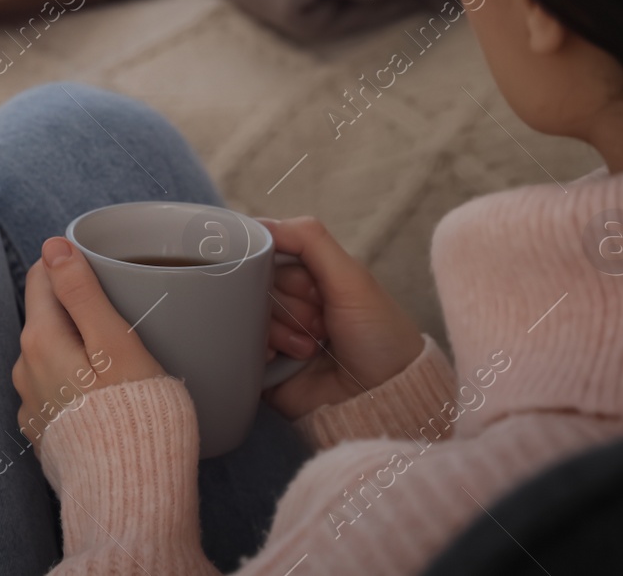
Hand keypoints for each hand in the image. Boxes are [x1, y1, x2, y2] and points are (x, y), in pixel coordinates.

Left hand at [12, 237, 165, 450]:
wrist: (130, 498)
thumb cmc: (133, 414)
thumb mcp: (114, 341)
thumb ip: (82, 291)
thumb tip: (53, 245)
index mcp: (40, 339)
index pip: (42, 277)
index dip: (71, 263)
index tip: (103, 264)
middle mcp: (24, 371)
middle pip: (47, 318)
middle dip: (77, 307)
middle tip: (123, 311)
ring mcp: (32, 407)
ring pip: (52, 357)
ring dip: (78, 350)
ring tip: (120, 360)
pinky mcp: (45, 437)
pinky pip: (58, 394)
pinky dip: (78, 386)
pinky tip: (107, 398)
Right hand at [261, 217, 424, 417]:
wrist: (381, 399)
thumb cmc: (379, 336)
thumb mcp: (351, 278)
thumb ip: (309, 239)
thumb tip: (259, 223)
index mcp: (314, 277)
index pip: (272, 254)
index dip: (287, 270)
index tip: (312, 287)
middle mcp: (294, 303)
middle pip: (259, 284)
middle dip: (291, 304)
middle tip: (321, 322)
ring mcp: (278, 334)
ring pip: (249, 314)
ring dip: (281, 330)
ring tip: (312, 348)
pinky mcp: (266, 366)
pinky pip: (241, 345)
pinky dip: (261, 350)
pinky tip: (287, 360)